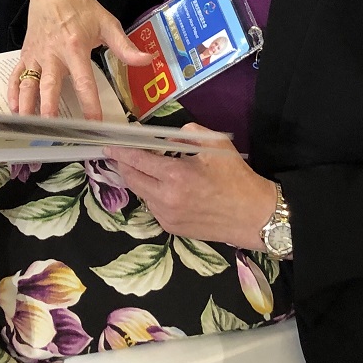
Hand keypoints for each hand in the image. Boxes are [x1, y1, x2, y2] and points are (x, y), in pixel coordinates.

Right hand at [9, 0, 151, 119]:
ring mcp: (36, 54)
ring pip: (29, 83)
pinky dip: (13, 91)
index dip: (89, 103)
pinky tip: (14, 108)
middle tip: (52, 130)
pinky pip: (16, 75)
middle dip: (49, 108)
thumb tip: (147, 60)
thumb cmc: (83, 9)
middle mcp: (53, 54)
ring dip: (27, 104)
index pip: (84, 81)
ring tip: (27, 125)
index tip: (94, 123)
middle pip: (50, 86)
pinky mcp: (26, 54)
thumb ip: (125, 47)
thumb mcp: (108, 24)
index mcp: (75, 48)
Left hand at [103, 125, 276, 248]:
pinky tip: (162, 186)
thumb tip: (166, 139)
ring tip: (143, 167)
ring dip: (138, 179)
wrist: (253, 216)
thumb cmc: (236, 177)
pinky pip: (153, 206)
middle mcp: (165, 199)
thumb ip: (186, 134)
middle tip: (118, 154)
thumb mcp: (215, 144)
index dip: (120, 152)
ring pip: (141, 194)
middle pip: (132, 179)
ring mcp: (167, 216)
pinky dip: (152, 193)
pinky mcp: (172, 229)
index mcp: (175, 175)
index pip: (137, 160)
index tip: (109, 145)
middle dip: (123, 165)